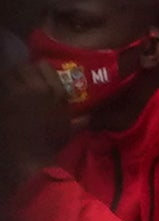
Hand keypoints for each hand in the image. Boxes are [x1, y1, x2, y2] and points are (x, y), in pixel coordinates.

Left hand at [1, 58, 74, 177]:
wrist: (32, 154)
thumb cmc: (52, 143)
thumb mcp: (68, 131)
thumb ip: (79, 121)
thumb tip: (88, 117)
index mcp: (55, 92)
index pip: (45, 66)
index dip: (40, 68)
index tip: (39, 75)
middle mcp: (37, 88)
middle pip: (26, 66)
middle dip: (24, 71)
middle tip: (24, 79)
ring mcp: (18, 92)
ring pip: (11, 73)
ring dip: (11, 77)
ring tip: (13, 84)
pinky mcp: (5, 99)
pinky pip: (2, 85)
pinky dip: (4, 86)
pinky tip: (6, 93)